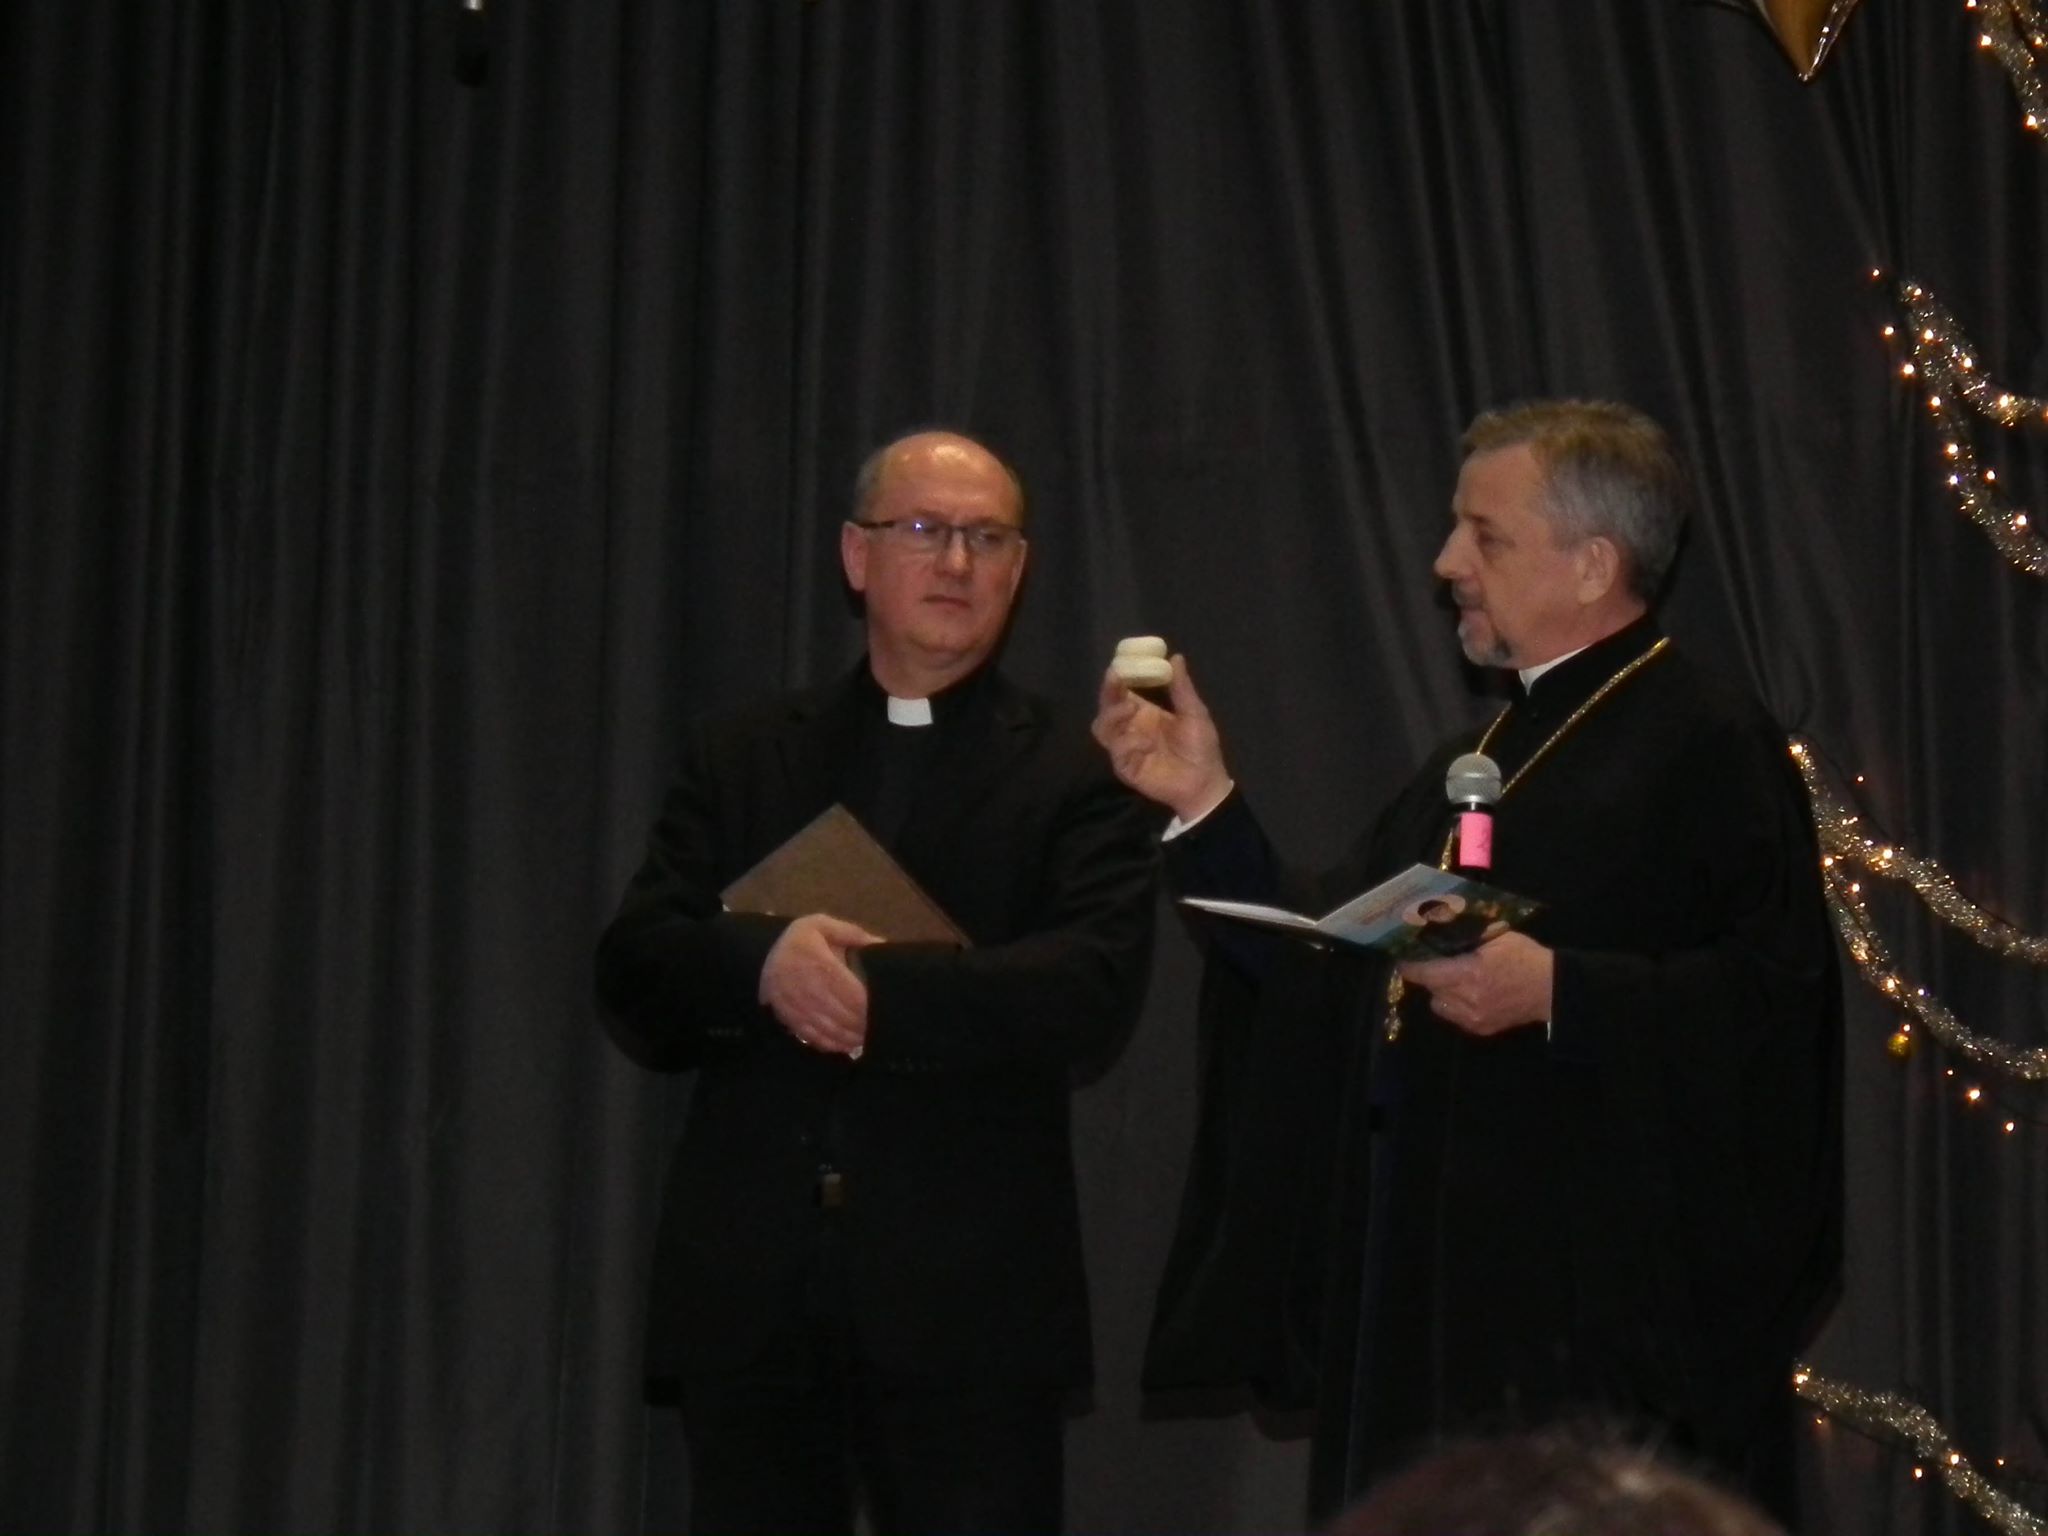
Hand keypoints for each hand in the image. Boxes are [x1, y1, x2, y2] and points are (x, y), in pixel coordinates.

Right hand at [759, 914, 880, 1054]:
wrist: (764, 955)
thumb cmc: (801, 940)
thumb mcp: (823, 925)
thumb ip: (853, 934)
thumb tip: (882, 946)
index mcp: (815, 960)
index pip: (846, 989)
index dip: (864, 1004)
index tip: (880, 1008)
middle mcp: (802, 985)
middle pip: (839, 1012)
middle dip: (860, 1023)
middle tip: (879, 1026)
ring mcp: (792, 1005)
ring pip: (827, 1028)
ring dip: (849, 1036)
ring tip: (866, 1037)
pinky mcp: (786, 1018)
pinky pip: (811, 1036)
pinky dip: (831, 1044)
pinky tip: (846, 1044)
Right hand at [1091, 654, 1232, 820]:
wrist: (1204, 782)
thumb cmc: (1200, 747)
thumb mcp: (1194, 713)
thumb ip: (1181, 687)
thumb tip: (1175, 657)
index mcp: (1144, 713)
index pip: (1122, 692)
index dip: (1118, 679)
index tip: (1120, 665)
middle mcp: (1130, 727)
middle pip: (1106, 707)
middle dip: (1108, 692)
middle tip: (1116, 680)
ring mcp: (1125, 747)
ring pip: (1102, 727)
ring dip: (1113, 714)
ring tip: (1130, 707)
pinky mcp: (1125, 766)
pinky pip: (1116, 750)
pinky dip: (1127, 742)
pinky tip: (1144, 743)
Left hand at [1396, 931, 1553, 1036]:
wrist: (1552, 990)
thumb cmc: (1525, 958)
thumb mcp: (1498, 936)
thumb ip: (1469, 935)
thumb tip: (1442, 926)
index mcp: (1469, 974)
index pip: (1425, 973)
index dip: (1411, 966)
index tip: (1403, 959)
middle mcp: (1466, 999)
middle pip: (1430, 989)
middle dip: (1429, 976)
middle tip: (1434, 963)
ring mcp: (1473, 1018)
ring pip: (1439, 1005)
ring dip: (1441, 992)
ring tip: (1454, 980)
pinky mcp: (1480, 1029)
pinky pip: (1454, 1016)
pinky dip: (1455, 1005)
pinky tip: (1468, 994)